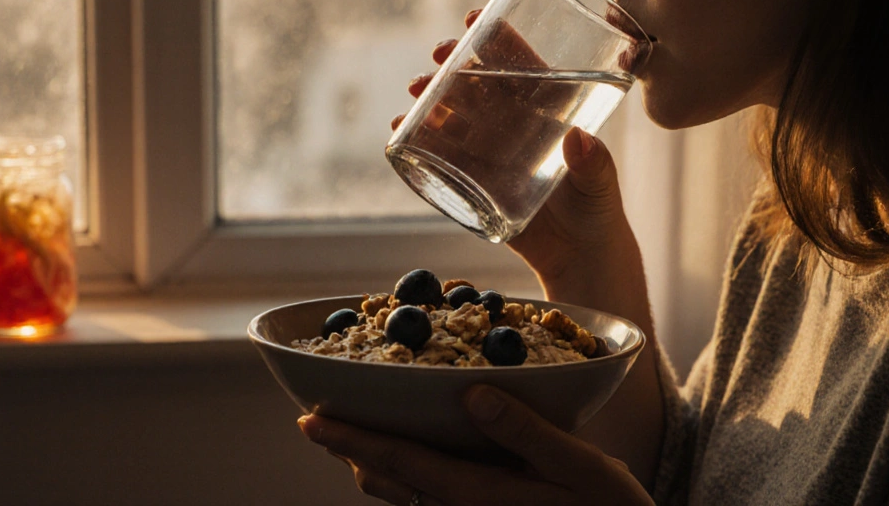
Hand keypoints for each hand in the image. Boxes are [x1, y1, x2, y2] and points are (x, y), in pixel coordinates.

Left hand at [297, 385, 653, 505]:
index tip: (309, 420)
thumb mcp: (579, 466)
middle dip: (351, 451)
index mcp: (479, 495)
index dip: (352, 439)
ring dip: (374, 465)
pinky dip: (405, 475)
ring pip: (401, 496)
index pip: (400, 462)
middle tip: (319, 419)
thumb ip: (525, 430)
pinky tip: (413, 454)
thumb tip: (472, 392)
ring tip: (354, 433)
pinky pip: (427, 500)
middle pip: (387, 483)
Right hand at [391, 10, 642, 292]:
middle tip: (439, 55)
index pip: (521, 64)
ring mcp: (490, 152)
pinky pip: (440, 155)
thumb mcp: (601, 184)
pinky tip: (400, 130)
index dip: (497, 38)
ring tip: (417, 91)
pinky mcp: (472, 182)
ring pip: (454, 113)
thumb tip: (578, 139)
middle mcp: (515, 125)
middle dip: (455, 63)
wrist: (579, 259)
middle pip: (479, 82)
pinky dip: (418, 140)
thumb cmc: (598, 212)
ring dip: (431, 96)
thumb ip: (594, 164)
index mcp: (548, 111)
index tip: (476, 15)